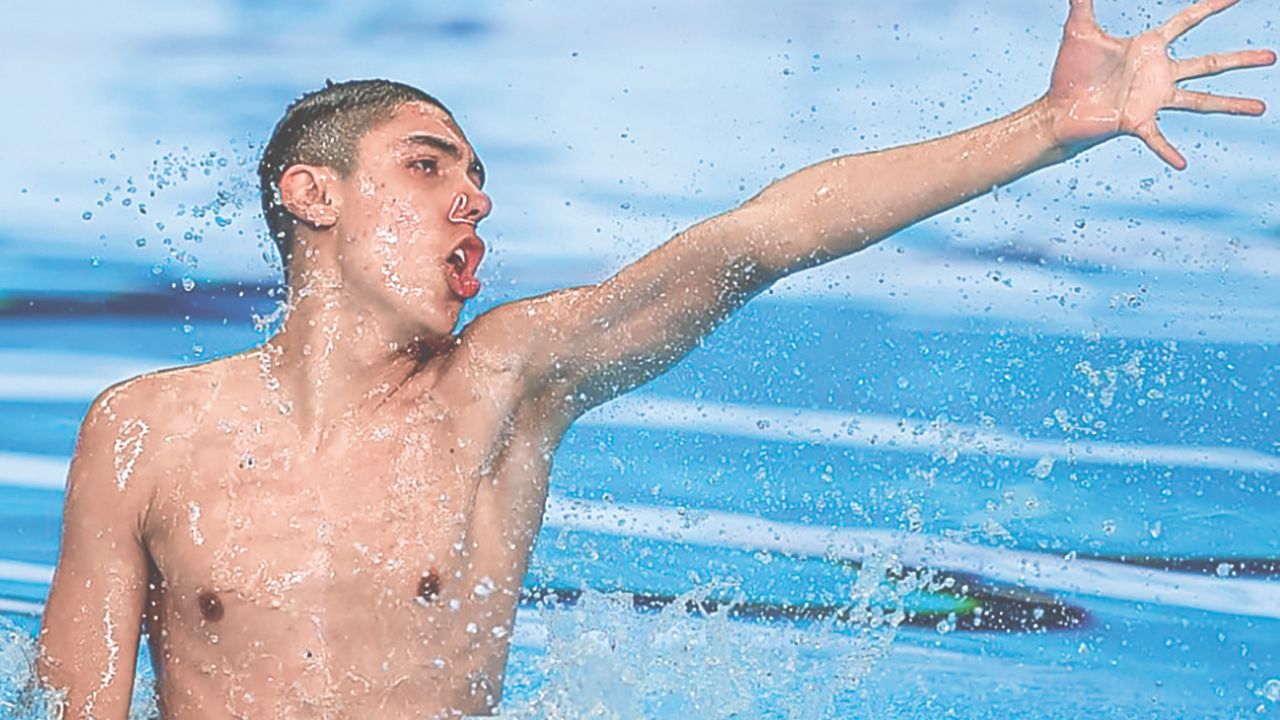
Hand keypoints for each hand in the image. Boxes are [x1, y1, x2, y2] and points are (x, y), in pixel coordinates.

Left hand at [1046, 0, 1274, 168]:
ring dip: (1229, 105)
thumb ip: (1082, 2)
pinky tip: (1182, 163)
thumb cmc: (1069, 73)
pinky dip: (1167, 151)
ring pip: (1200, 101)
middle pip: (1208, 64)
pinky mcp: (1136, 122)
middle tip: (1271, 57)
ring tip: (1260, 108)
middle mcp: (1157, 73)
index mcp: (1148, 48)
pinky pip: (1156, 138)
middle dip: (1240, 60)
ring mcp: (1151, 99)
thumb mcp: (1079, 31)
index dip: (1212, 6)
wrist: (1056, 109)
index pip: (1187, 21)